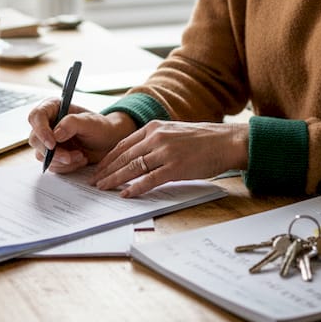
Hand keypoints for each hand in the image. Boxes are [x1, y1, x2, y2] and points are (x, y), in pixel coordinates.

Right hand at [27, 100, 134, 172]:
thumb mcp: (90, 122)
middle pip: (35, 139)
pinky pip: (51, 165)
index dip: (41, 131)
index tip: (52, 144)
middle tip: (70, 157)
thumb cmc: (100, 128)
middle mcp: (47, 124)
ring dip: (62, 160)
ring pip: (42, 155)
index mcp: (53, 108)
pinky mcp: (52, 155)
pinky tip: (79, 160)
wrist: (107, 143)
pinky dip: (66, 166)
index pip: (36, 117)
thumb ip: (72, 124)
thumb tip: (55, 134)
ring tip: (81, 156)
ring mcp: (48, 140)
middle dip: (54, 152)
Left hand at [92, 120, 247, 197]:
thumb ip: (156, 141)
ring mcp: (166, 152)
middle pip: (124, 156)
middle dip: (107, 170)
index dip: (109, 158)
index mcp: (155, 127)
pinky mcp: (175, 167)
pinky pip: (149, 180)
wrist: (226, 142)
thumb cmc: (203, 140)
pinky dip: (135, 188)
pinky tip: (126, 194)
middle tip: (94, 181)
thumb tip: (139, 156)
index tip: (99, 168)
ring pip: (132, 167)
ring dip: (115, 179)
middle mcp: (157, 137)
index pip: (124, 144)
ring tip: (103, 188)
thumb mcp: (174, 132)